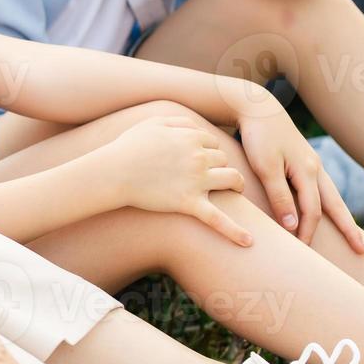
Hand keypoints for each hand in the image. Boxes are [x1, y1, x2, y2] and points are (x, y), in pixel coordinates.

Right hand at [98, 116, 253, 246]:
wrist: (114, 172)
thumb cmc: (129, 147)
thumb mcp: (153, 123)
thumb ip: (179, 121)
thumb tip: (197, 127)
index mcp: (190, 137)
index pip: (213, 141)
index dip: (208, 149)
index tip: (200, 156)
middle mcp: (198, 157)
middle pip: (223, 159)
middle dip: (219, 165)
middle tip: (211, 173)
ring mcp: (196, 181)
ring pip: (232, 180)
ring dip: (236, 184)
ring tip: (235, 191)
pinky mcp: (189, 203)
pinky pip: (218, 220)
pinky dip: (235, 231)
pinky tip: (249, 242)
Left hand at [235, 102, 363, 253]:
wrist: (257, 107)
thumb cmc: (258, 137)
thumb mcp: (265, 167)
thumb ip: (279, 196)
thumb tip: (293, 226)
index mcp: (307, 171)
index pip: (312, 211)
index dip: (307, 231)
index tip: (302, 250)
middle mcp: (315, 169)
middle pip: (335, 205)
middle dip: (348, 229)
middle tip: (362, 251)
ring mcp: (313, 164)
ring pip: (332, 196)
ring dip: (343, 217)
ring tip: (355, 235)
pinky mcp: (306, 160)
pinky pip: (323, 188)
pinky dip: (330, 203)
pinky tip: (331, 210)